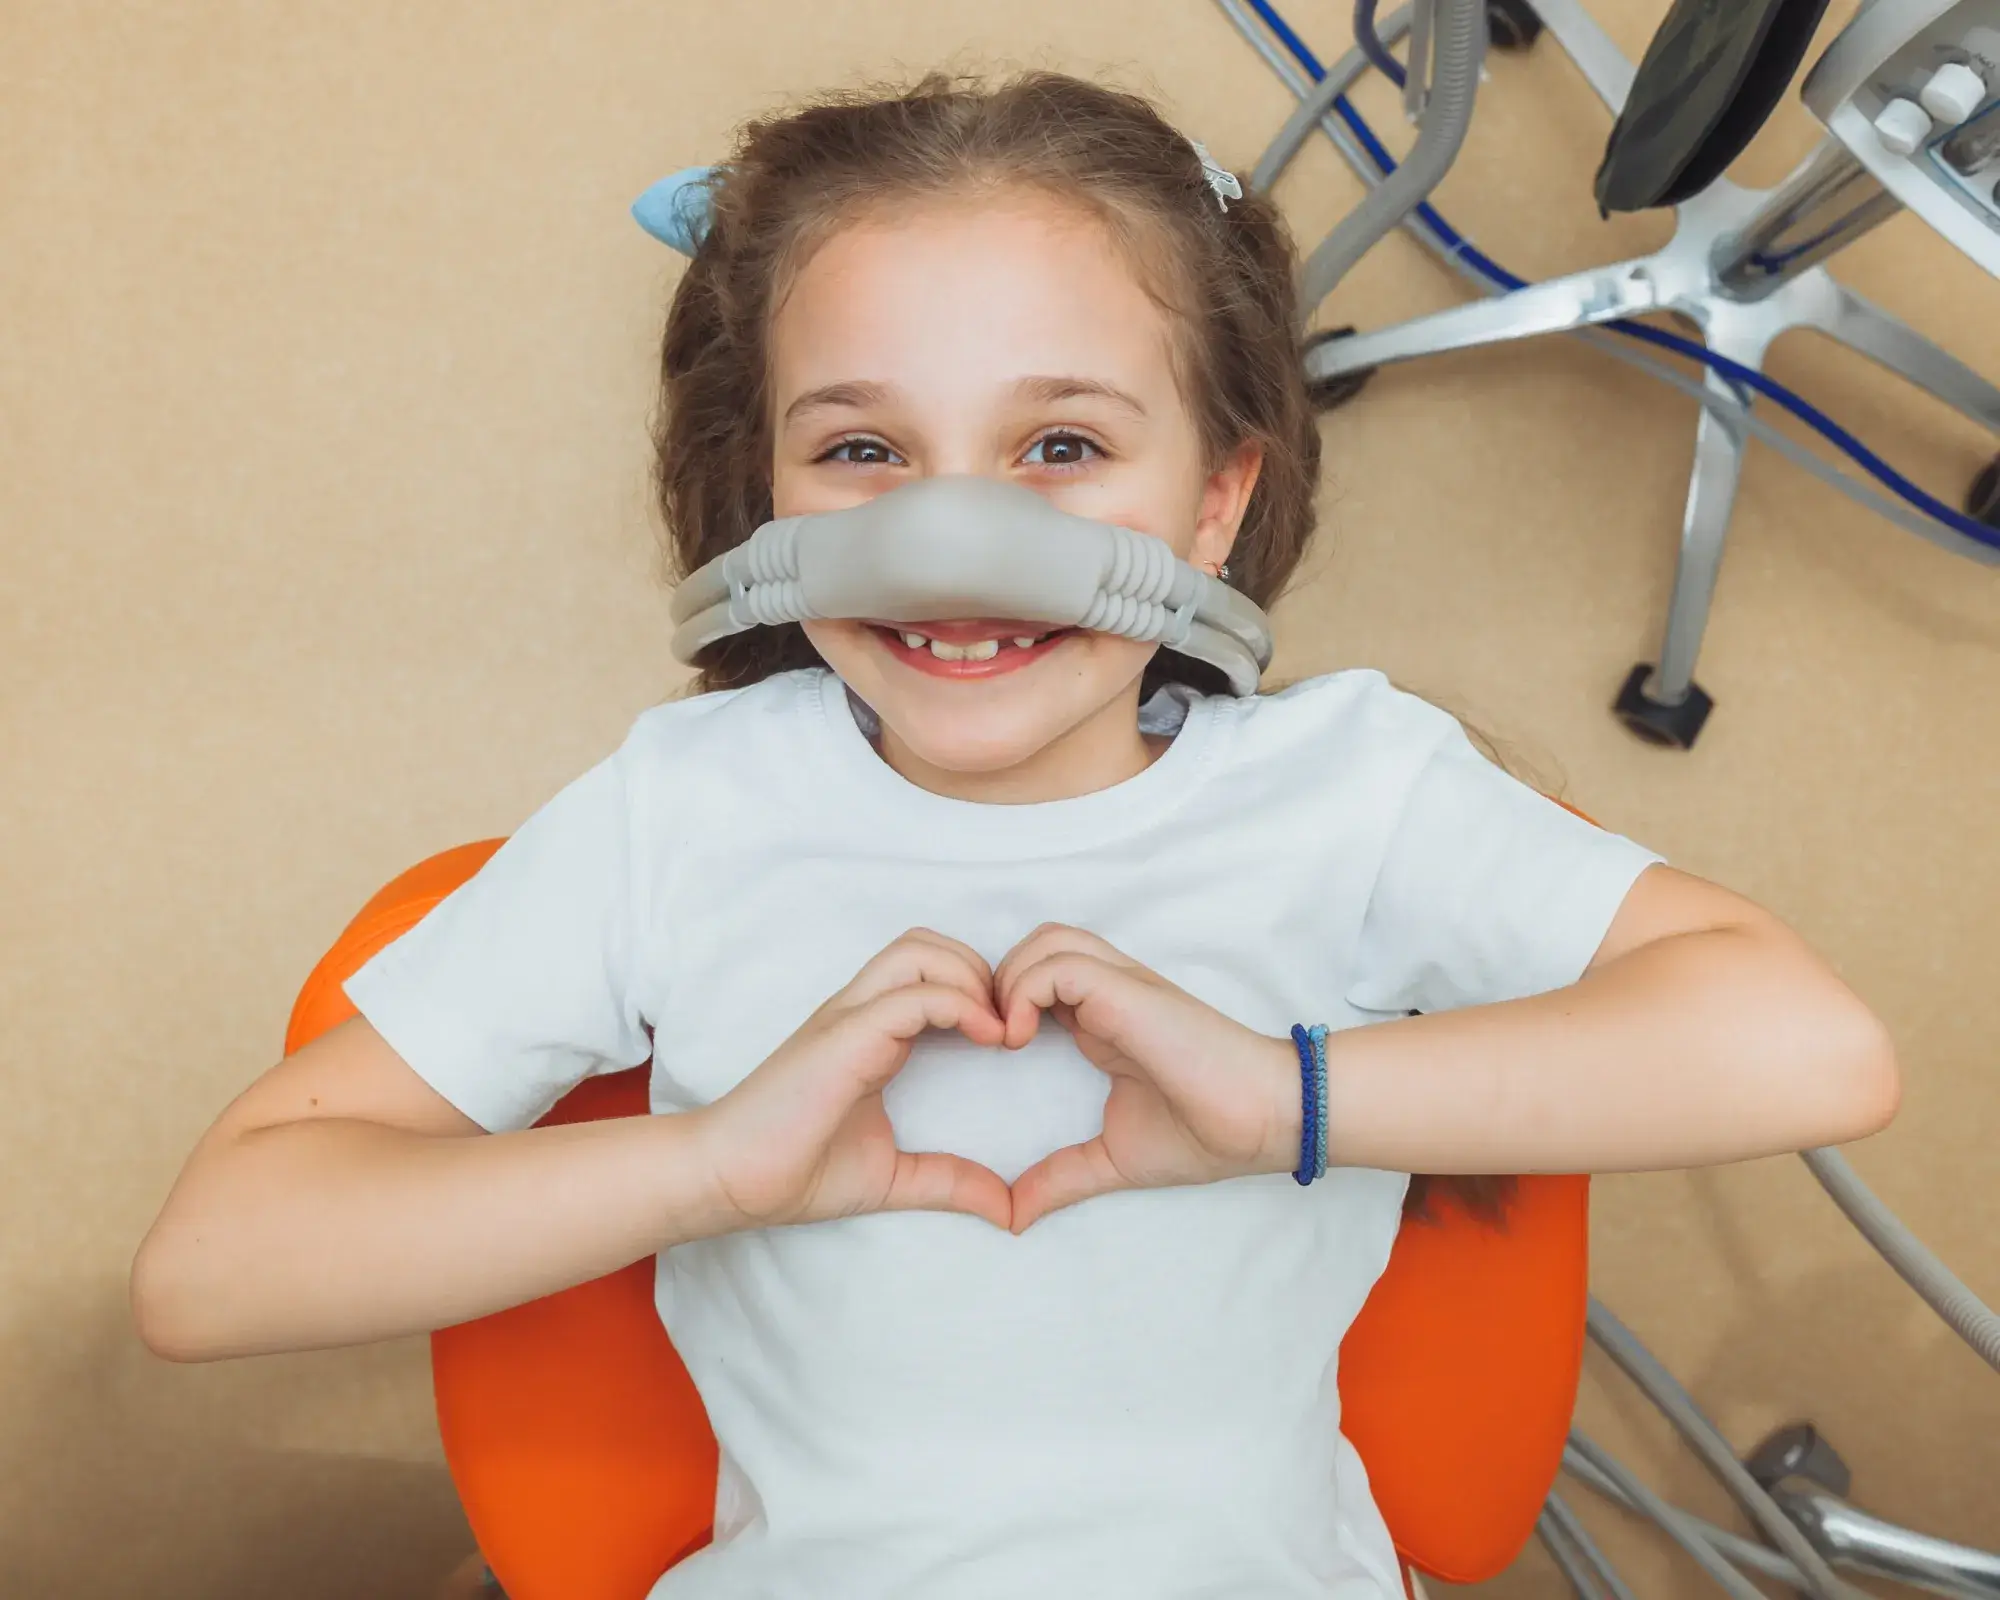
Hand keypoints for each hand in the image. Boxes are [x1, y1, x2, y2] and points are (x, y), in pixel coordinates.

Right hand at [694, 929, 1013, 1232]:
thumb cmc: (798, 1172)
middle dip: (981, 971)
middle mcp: (860, 1012)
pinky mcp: (844, 1034)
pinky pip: (912, 995)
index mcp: (871, 1031)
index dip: (979, 991)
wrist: (731, 1180)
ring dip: (971, 978)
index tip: (1011, 1040)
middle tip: (1008, 1027)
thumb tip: (1008, 1210)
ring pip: (920, 951)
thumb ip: (950, 1181)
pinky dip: (959, 1004)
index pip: (932, 972)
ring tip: (997, 1030)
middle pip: (929, 944)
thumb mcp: (893, 1178)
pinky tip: (986, 1039)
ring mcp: (849, 1017)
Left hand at [992, 924, 1303, 1231]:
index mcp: (1105, 1018)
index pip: (1040, 977)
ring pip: (1046, 941)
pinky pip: (1059, 965)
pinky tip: (1019, 1041)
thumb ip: (1061, 1178)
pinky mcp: (1128, 992)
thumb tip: (1013, 1216)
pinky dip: (1025, 991)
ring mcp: (1121, 986)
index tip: (989, 1055)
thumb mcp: (1114, 1158)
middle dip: (1000, 982)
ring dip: (1010, 981)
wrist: (1264, 1122)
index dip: (1005, 1002)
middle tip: (988, 1040)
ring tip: (1005, 1040)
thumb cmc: (1205, 1134)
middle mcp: (1111, 992)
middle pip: (1038, 944)